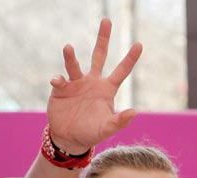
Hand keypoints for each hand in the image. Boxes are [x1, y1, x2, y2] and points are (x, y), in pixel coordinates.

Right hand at [47, 19, 141, 153]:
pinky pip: (60, 80)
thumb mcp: (106, 129)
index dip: (130, 59)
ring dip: (71, 57)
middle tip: (107, 20)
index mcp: (106, 89)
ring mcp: (76, 83)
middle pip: (99, 55)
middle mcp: (92, 81)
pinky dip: (58, 79)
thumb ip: (119, 122)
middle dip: (103, 39)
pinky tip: (56, 81)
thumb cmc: (91, 133)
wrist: (69, 138)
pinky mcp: (61, 88)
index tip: (139, 45)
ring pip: (75, 65)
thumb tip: (134, 112)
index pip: (121, 71)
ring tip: (68, 47)